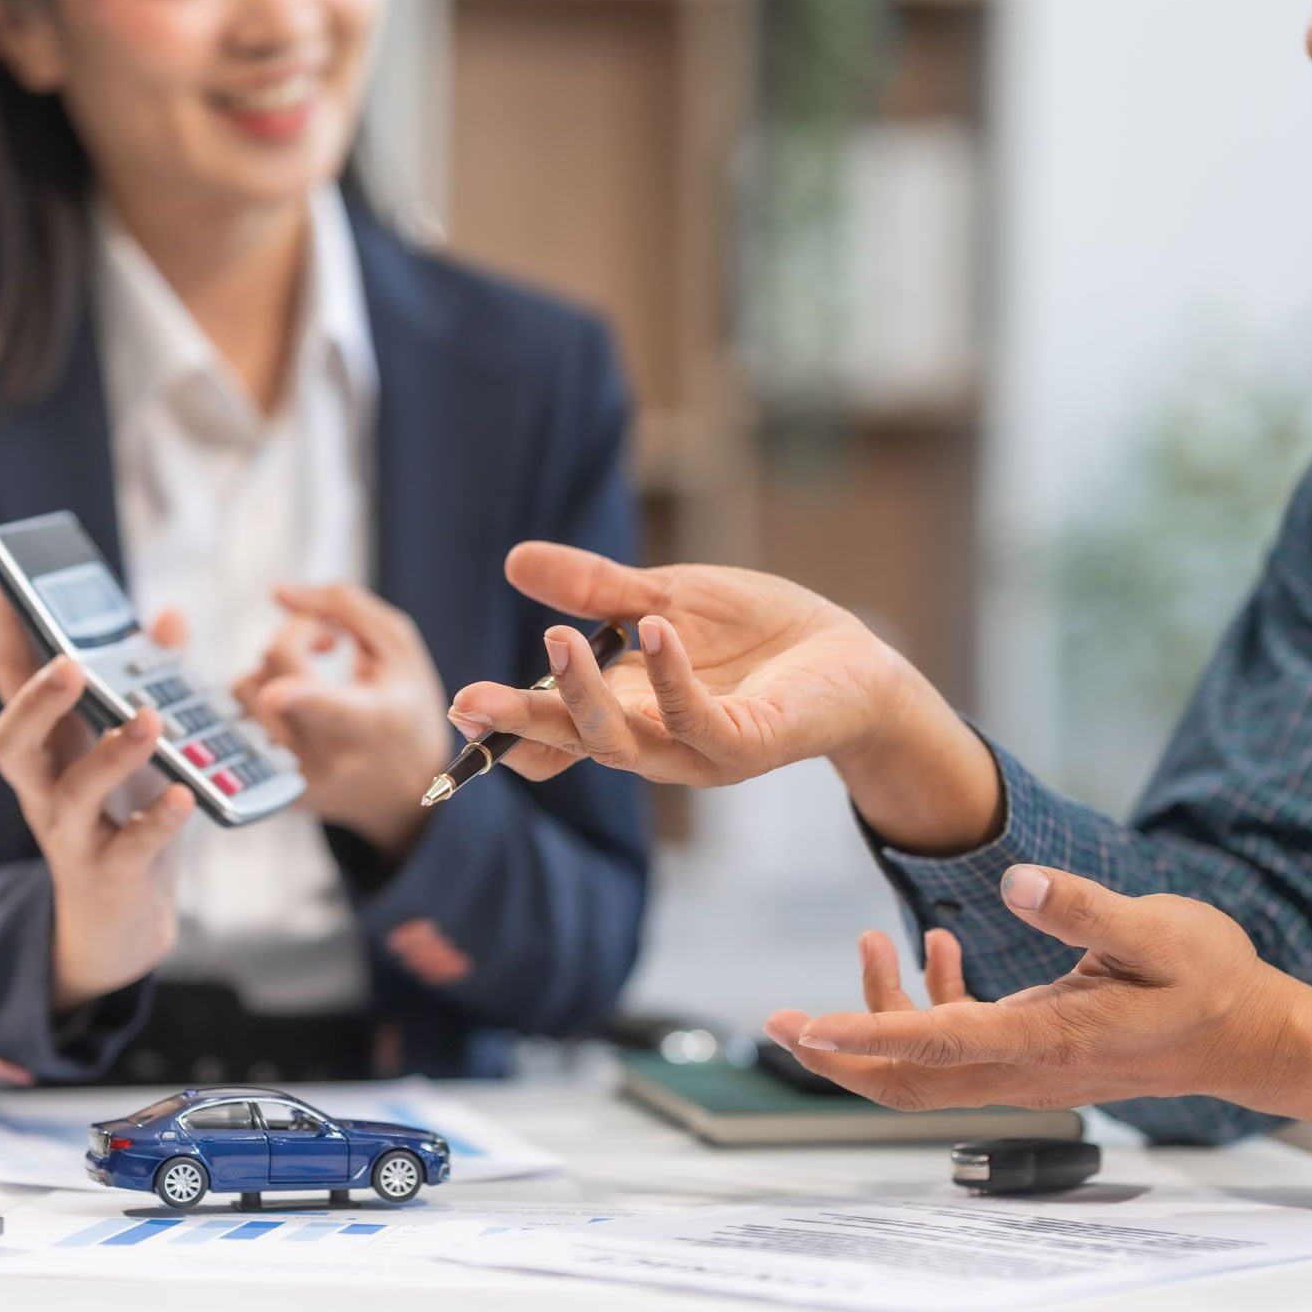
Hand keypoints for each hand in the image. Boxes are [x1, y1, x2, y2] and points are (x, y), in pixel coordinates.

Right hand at [0, 565, 194, 1010]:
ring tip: (149, 721)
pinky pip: (130, 848)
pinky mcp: (109, 875)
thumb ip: (149, 681)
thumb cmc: (122, 819)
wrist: (121, 922)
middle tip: (68, 664)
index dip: (1, 627)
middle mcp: (44, 789)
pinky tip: (182, 796)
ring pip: (71, 794)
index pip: (11, 680)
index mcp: (47, 748)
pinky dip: (156, 821)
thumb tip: (168, 615)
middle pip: (12, 741)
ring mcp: (71, 835)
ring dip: (109, 754)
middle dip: (35, 701)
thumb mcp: (133, 748)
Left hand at [232, 583, 449, 858]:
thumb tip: (278, 593)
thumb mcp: (399, 650)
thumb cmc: (406, 709)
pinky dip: (260, 700)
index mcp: (374, 721)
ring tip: (308, 677)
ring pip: (245, 694)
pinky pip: (239, 723)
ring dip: (269, 669)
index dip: (299, 695)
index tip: (277, 692)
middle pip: (273, 674)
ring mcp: (298, 779)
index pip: (329, 705)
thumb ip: (344, 606)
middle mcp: (332, 757)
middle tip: (330, 642)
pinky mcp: (274, 790)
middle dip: (294, 636)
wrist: (407, 792)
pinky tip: (294, 706)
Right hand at [447, 541, 1004, 853]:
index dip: (506, 729)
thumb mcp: (662, 598)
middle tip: (468, 700)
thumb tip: (514, 560)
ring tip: (557, 639)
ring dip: (584, 696)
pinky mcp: (748, 745)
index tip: (459, 708)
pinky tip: (653, 629)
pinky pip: (697, 719)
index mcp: (625, 713)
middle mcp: (652, 744)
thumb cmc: (756, 636)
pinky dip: (670, 677)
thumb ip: (594, 588)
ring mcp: (697, 752)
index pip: (553, 734)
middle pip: (572, 743)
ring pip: (622, 743)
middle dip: (520, 723)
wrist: (852, 659)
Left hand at [759, 866, 1308, 1116]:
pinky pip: (957, 1042)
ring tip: (871, 941)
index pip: (936, 1045)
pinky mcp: (1027, 1053)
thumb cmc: (1209, 983)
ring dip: (880, 1011)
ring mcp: (1023, 1068)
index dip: (864, 1039)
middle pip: (908, 1079)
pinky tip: (936, 947)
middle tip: (775, 1022)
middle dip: (836, 1054)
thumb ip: (1084, 908)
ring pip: (925, 1062)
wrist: (1246, 1036)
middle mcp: (1024, 1067)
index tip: (804, 1030)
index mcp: (1047, 1040)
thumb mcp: (1160, 932)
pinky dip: (931, 999)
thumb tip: (1016, 882)